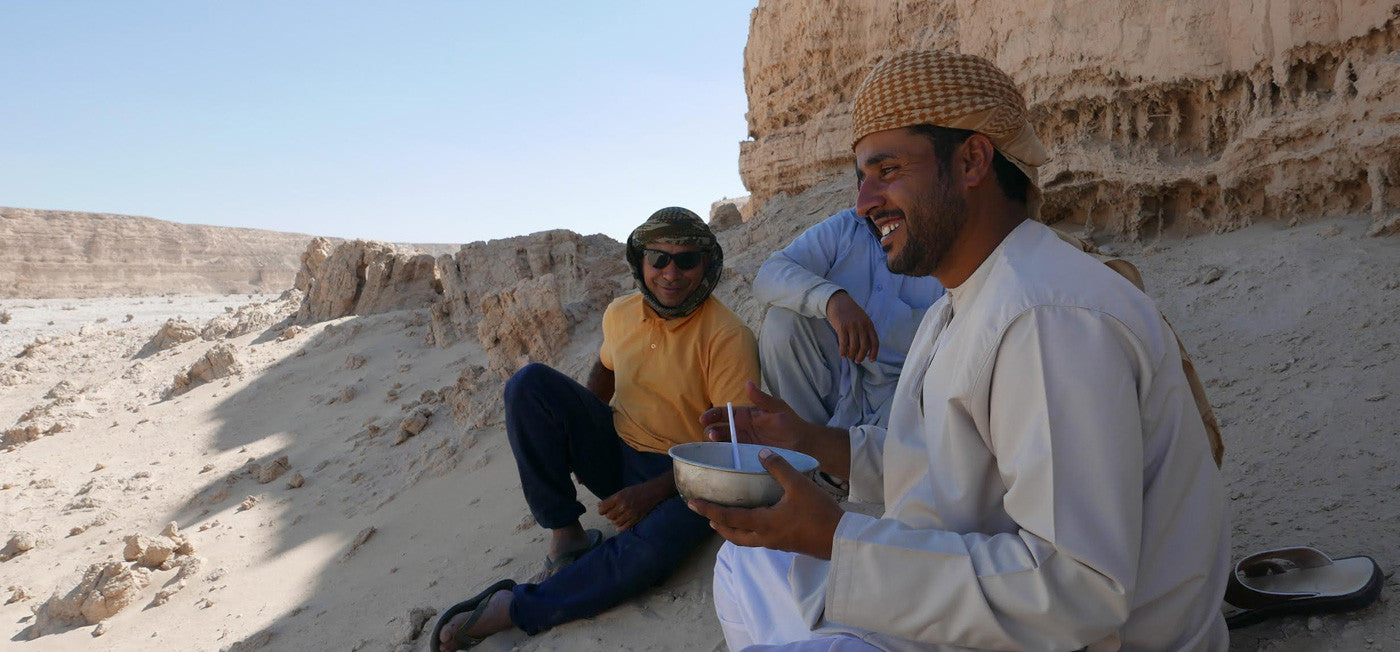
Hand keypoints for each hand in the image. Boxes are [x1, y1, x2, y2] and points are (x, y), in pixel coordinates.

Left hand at [598, 478, 668, 530]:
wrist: (651, 493)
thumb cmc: (635, 491)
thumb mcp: (621, 492)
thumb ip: (610, 499)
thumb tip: (598, 505)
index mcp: (618, 497)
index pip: (603, 508)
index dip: (601, 510)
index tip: (603, 511)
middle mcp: (623, 506)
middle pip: (609, 516)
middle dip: (609, 515)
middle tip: (612, 512)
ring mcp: (630, 513)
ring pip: (615, 522)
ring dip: (614, 521)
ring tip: (617, 517)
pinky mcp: (636, 519)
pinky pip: (624, 527)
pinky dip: (620, 528)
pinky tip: (619, 526)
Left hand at [687, 449, 843, 558]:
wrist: (840, 539)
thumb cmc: (819, 513)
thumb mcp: (799, 485)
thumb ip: (779, 467)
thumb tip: (761, 452)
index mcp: (763, 522)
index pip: (729, 517)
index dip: (709, 510)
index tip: (692, 504)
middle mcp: (764, 536)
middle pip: (733, 535)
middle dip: (717, 525)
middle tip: (705, 513)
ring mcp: (775, 543)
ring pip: (745, 540)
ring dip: (731, 531)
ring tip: (723, 520)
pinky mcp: (785, 544)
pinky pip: (757, 540)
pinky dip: (747, 532)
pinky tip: (753, 521)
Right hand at [699, 381, 805, 451]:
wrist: (802, 444)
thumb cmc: (791, 423)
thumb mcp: (777, 408)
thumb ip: (762, 399)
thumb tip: (747, 384)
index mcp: (744, 415)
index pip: (723, 413)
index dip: (711, 414)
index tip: (704, 419)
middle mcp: (740, 429)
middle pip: (718, 429)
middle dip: (711, 431)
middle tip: (712, 434)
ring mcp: (743, 443)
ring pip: (722, 444)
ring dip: (715, 444)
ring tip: (716, 444)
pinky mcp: (747, 456)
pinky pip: (732, 456)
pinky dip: (724, 457)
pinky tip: (721, 458)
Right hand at [826, 290, 877, 362]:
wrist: (838, 301)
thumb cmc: (850, 312)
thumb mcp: (862, 319)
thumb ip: (865, 331)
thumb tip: (865, 348)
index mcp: (869, 324)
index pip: (875, 342)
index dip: (874, 353)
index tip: (871, 360)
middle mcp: (862, 326)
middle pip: (864, 346)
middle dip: (861, 356)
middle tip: (857, 360)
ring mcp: (852, 326)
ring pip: (854, 346)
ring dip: (852, 354)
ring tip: (849, 357)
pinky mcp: (842, 327)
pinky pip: (843, 343)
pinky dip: (843, 351)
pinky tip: (842, 354)